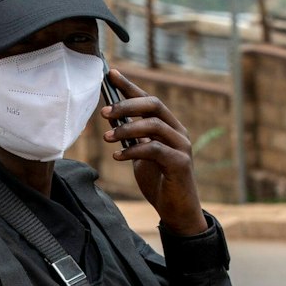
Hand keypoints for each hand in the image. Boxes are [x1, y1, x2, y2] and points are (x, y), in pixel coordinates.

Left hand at [101, 69, 208, 232]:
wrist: (177, 211)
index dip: (129, 86)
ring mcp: (182, 146)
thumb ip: (133, 138)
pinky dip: (133, 150)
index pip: (149, 99)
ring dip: (126, 129)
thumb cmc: (159, 181)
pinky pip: (154, 149)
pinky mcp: (180, 163)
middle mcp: (178, 131)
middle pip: (153, 105)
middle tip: (104, 112)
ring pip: (153, 125)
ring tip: (106, 138)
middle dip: (126, 105)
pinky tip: (117, 156)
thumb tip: (112, 119)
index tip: (110, 75)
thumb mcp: (142, 156)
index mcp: (169, 126)